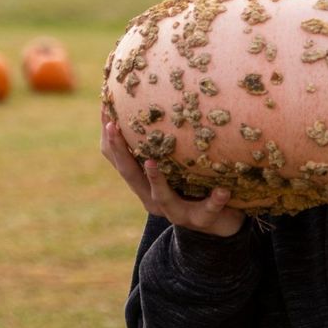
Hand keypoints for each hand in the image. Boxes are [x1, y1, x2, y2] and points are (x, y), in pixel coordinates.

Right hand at [100, 108, 246, 236]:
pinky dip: (215, 199)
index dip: (110, 139)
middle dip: (120, 150)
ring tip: (151, 162)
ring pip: (162, 197)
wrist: (219, 225)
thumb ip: (165, 145)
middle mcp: (154, 199)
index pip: (120, 161)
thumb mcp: (175, 166)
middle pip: (130, 175)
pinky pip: (208, 209)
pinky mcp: (202, 219)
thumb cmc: (194, 186)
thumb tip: (157, 102)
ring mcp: (177, 212)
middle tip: (112, 125)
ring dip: (156, 179)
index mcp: (145, 185)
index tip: (103, 110)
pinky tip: (223, 190)